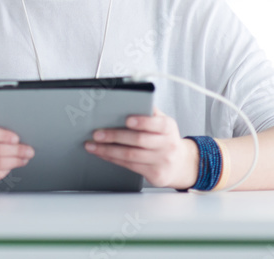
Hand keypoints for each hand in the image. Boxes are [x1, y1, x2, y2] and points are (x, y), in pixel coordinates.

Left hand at [84, 108, 198, 189]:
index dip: (142, 121)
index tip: (127, 120)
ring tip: (93, 145)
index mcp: (168, 127)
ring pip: (131, 155)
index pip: (157, 123)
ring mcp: (162, 161)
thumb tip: (129, 99)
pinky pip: (130, 166)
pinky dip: (113, 159)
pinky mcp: (155, 174)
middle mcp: (167, 144)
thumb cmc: (165, 138)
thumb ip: (148, 111)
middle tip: (97, 134)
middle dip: (115, 136)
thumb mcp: (162, 122)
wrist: (181, 164)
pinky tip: (103, 154)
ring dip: (108, 150)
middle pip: (139, 140)